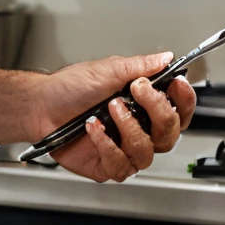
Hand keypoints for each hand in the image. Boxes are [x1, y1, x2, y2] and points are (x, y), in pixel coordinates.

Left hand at [34, 52, 195, 182]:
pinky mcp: (106, 166)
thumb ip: (139, 66)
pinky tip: (93, 128)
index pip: (179, 111)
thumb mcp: (106, 69)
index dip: (184, 101)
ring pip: (147, 152)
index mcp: (143, 107)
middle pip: (170, 134)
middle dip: (157, 111)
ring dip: (130, 128)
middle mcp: (138, 130)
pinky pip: (120, 165)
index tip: (177, 84)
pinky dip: (106, 145)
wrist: (40, 105)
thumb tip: (166, 58)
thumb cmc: (69, 88)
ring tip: (110, 108)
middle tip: (137, 90)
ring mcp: (123, 150)